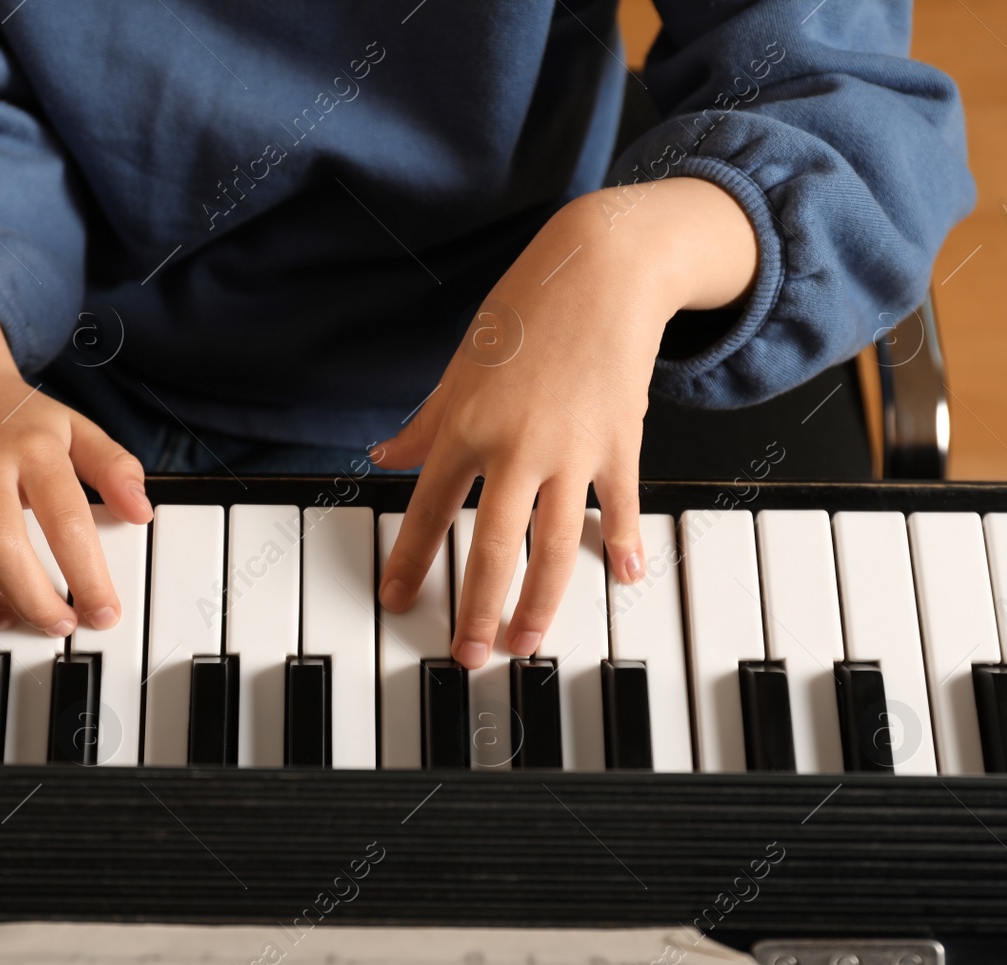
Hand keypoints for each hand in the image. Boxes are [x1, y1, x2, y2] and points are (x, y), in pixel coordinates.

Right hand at [0, 299, 150, 632]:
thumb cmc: (16, 417)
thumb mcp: (76, 430)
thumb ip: (114, 468)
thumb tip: (142, 512)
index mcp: (31, 447)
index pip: (66, 519)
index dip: (88, 575)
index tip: (104, 614)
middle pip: (1, 544)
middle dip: (31, 597)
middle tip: (55, 625)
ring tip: (0, 616)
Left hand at [374, 177, 758, 667]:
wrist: (603, 266)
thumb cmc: (525, 311)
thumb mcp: (461, 365)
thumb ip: (425, 421)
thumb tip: (382, 456)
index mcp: (466, 427)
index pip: (426, 509)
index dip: (408, 560)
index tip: (395, 601)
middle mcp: (515, 446)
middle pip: (491, 545)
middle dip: (476, 608)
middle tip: (466, 655)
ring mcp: (571, 449)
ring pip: (553, 543)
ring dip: (540, 602)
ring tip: (526, 644)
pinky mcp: (619, 441)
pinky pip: (619, 505)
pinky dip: (623, 543)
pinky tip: (624, 578)